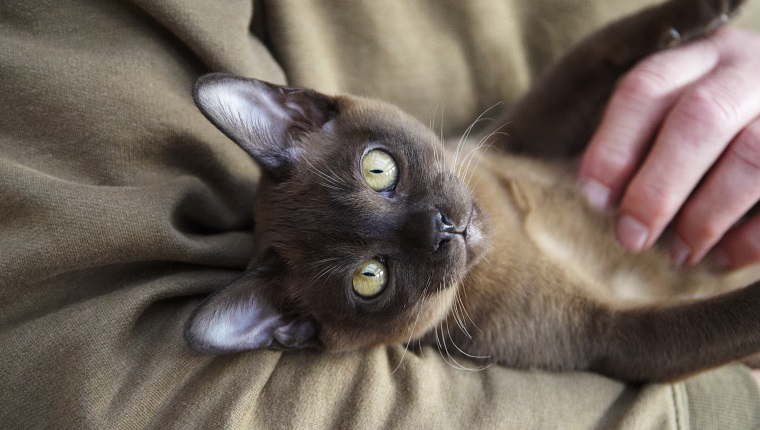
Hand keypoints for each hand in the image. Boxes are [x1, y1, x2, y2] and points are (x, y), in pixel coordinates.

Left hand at [577, 27, 759, 269]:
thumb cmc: (716, 129)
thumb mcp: (681, 111)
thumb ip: (645, 140)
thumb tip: (602, 200)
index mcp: (703, 58)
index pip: (648, 87)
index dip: (614, 145)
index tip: (594, 198)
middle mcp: (751, 71)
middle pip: (701, 117)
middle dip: (658, 187)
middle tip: (631, 237)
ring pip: (752, 155)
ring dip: (706, 215)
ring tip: (679, 254)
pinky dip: (751, 237)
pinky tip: (721, 258)